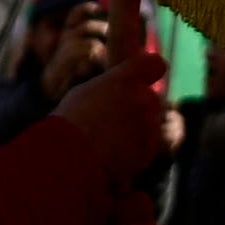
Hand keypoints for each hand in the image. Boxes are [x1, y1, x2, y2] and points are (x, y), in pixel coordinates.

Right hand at [35, 0, 171, 184]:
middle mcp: (142, 99)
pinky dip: (134, 151)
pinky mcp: (149, 150)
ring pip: (149, 124)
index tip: (146, 76)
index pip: (155, 64)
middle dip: (138, 108)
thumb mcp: (86, 93)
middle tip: (111, 122)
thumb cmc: (70, 124)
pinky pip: (146, 146)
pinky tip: (111, 156)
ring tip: (106, 142)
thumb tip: (118, 88)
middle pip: (151, 99)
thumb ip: (111, 87)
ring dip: (135, 131)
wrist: (71, 160)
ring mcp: (148, 126)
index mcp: (124, 80)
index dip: (151, 70)